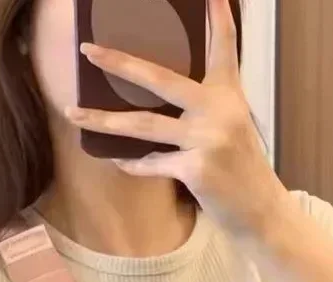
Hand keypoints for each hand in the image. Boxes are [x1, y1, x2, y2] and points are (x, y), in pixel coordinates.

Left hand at [65, 0, 286, 238]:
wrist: (260, 210)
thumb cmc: (239, 168)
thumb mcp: (232, 127)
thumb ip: (206, 105)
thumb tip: (166, 97)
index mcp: (228, 95)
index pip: (223, 48)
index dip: (218, 18)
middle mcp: (218, 110)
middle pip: (160, 80)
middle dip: (120, 64)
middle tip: (88, 50)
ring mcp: (207, 139)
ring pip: (144, 125)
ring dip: (104, 120)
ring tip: (73, 112)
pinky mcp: (197, 169)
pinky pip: (152, 163)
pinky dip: (134, 164)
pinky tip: (118, 160)